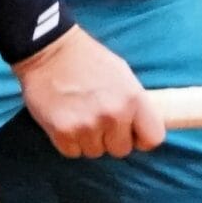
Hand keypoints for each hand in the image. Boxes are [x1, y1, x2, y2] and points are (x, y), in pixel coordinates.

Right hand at [16, 24, 165, 158]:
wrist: (48, 50)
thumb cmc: (87, 59)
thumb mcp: (122, 74)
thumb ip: (134, 102)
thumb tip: (140, 127)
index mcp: (133, 99)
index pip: (153, 139)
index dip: (141, 138)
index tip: (131, 133)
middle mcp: (113, 115)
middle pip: (121, 150)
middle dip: (111, 139)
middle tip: (97, 118)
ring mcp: (87, 126)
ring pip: (95, 152)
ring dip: (88, 139)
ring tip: (79, 115)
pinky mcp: (63, 133)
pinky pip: (72, 152)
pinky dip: (68, 141)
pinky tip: (65, 120)